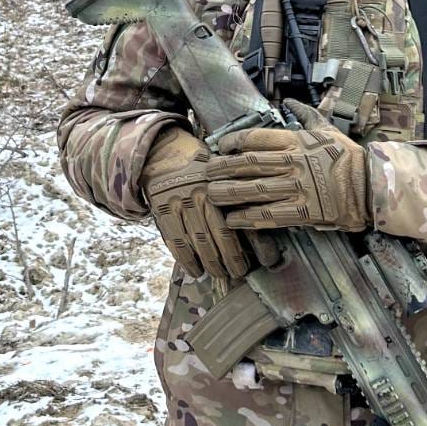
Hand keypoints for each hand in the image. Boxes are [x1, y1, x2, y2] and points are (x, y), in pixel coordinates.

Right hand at [141, 125, 251, 279]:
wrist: (164, 152)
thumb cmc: (201, 168)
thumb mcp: (224, 174)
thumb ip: (240, 198)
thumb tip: (262, 227)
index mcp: (222, 183)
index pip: (241, 217)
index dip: (253, 243)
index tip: (263, 262)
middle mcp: (202, 193)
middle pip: (221, 234)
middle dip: (231, 259)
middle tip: (238, 273)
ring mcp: (181, 202)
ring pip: (199, 242)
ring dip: (211, 263)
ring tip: (219, 274)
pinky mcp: (163, 210)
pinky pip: (177, 242)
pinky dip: (187, 261)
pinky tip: (195, 271)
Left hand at [205, 99, 370, 232]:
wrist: (369, 187)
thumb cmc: (347, 157)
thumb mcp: (326, 129)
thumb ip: (306, 115)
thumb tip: (290, 102)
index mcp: (296, 141)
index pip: (256, 138)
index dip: (233, 141)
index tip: (221, 146)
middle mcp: (292, 163)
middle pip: (247, 164)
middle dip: (222, 168)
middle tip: (206, 172)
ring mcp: (296, 189)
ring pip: (253, 190)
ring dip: (228, 193)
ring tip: (211, 194)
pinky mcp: (302, 212)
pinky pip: (268, 216)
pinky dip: (247, 218)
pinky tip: (232, 219)